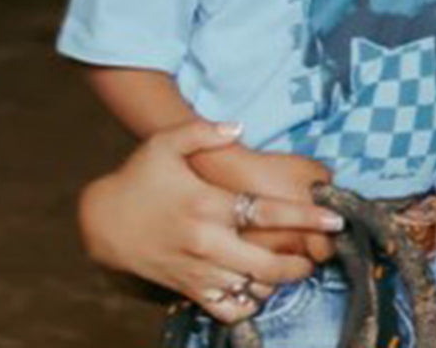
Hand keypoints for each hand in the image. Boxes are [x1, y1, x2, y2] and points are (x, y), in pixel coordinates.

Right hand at [78, 121, 342, 322]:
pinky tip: (259, 289)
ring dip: (277, 283)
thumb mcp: (165, 143)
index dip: (305, 218)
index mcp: (209, 205)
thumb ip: (204, 131)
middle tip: (319, 256)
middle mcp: (206, 242)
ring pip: (249, 288)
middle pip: (267, 263)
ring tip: (297, 270)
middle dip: (301, 263)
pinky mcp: (186, 288)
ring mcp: (196, 270)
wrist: (101, 220)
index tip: (334, 219)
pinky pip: (225, 308)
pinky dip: (247, 303)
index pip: (268, 214)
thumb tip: (238, 126)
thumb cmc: (139, 176)